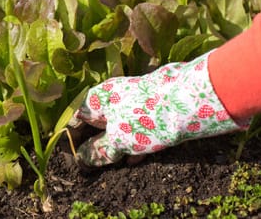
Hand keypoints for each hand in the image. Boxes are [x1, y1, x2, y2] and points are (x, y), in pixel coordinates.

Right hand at [70, 52, 244, 166]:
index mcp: (98, 98)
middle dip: (93, 143)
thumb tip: (82, 160)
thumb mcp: (119, 140)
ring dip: (113, 145)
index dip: (71, 137)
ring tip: (111, 165)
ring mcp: (134, 101)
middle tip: (91, 164)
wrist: (189, 101)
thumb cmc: (144, 118)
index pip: (76, 117)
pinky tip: (134, 160)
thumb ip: (99, 151)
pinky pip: (135, 127)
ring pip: (117, 125)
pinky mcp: (151, 109)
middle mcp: (114, 96)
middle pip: (97, 121)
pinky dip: (132, 142)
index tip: (71, 156)